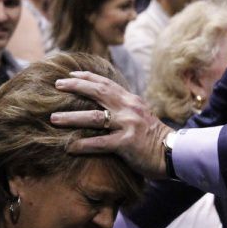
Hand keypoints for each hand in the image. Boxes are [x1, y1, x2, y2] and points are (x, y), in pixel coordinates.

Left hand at [50, 70, 170, 179]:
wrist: (173, 152)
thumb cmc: (154, 137)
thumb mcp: (140, 114)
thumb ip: (124, 107)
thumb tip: (105, 104)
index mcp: (130, 100)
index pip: (106, 82)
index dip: (87, 76)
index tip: (70, 74)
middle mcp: (128, 108)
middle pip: (97, 91)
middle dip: (75, 86)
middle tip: (56, 85)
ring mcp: (127, 124)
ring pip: (93, 118)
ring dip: (71, 117)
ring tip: (53, 119)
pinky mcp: (127, 143)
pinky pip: (100, 143)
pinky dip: (83, 144)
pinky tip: (69, 147)